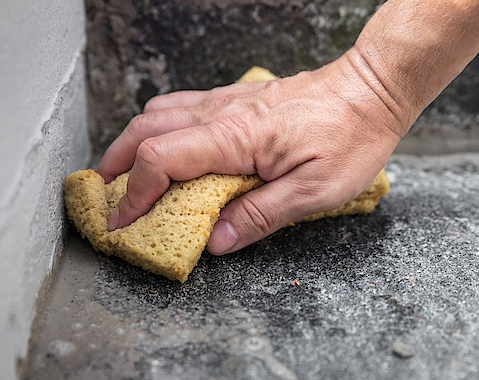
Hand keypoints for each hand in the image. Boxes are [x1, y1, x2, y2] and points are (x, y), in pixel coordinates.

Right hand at [96, 53, 410, 254]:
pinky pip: (183, 106)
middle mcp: (221, 113)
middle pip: (145, 129)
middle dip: (117, 164)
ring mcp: (226, 100)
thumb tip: (215, 241)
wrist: (371, 90)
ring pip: (158, 113)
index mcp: (234, 137)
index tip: (122, 222)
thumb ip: (259, 216)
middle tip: (107, 197)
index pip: (160, 160)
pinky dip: (160, 127)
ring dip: (133, 142)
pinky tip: (168, 146)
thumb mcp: (313, 192)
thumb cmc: (350, 137)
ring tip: (127, 174)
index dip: (134, 194)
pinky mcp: (237, 98)